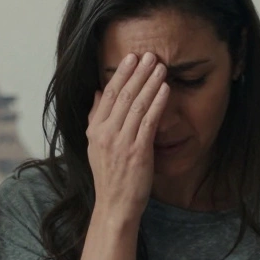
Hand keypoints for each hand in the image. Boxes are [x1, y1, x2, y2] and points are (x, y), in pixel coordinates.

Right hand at [86, 52, 168, 223]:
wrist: (115, 205)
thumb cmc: (109, 176)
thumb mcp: (95, 145)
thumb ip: (95, 117)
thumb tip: (97, 92)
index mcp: (94, 130)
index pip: (107, 94)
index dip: (120, 74)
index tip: (131, 58)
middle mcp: (106, 133)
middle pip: (122, 95)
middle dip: (138, 73)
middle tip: (150, 55)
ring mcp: (121, 142)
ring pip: (136, 105)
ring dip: (150, 83)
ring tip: (160, 67)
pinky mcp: (138, 151)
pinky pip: (149, 121)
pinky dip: (157, 102)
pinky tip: (165, 89)